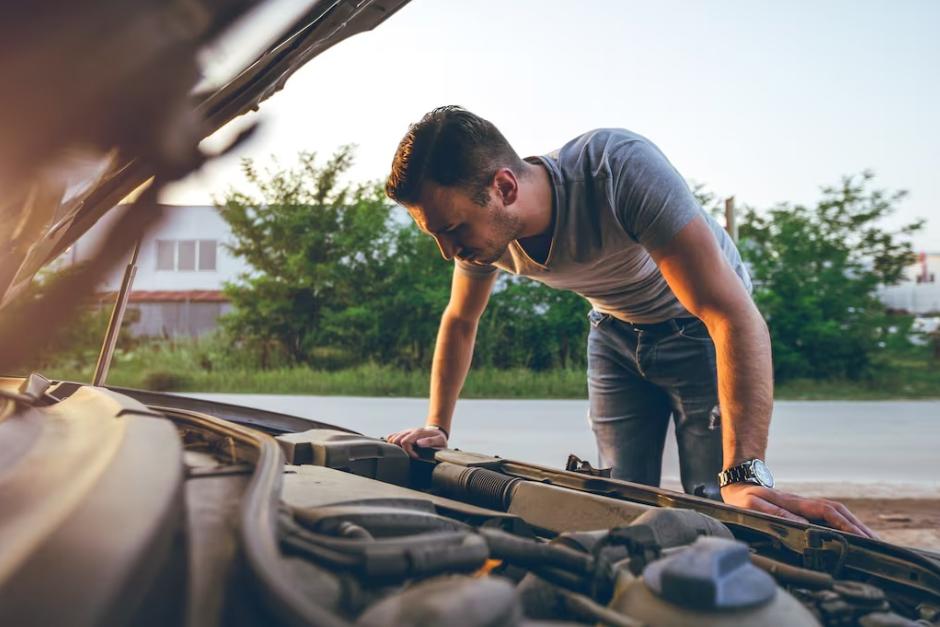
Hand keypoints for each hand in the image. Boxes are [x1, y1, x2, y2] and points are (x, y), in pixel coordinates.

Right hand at [386, 426, 447, 458]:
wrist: (437, 433)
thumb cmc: (439, 439)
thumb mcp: (440, 441)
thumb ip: (430, 441)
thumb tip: (419, 443)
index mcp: (418, 433)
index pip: (405, 442)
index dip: (409, 452)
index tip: (416, 457)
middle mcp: (410, 431)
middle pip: (395, 440)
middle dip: (401, 450)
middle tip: (410, 456)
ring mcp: (406, 432)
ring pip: (392, 438)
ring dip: (396, 447)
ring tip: (405, 453)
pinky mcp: (403, 434)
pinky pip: (391, 436)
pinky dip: (392, 443)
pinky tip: (399, 449)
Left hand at [720, 483, 877, 538]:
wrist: (740, 484)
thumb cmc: (744, 497)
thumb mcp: (753, 505)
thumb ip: (773, 512)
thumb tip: (800, 524)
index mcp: (795, 502)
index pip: (826, 512)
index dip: (844, 524)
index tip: (860, 536)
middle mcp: (804, 503)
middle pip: (839, 511)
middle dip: (859, 526)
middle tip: (877, 544)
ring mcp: (806, 506)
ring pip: (838, 513)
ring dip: (856, 525)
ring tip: (873, 541)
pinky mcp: (805, 510)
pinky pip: (830, 516)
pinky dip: (846, 524)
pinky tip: (854, 535)